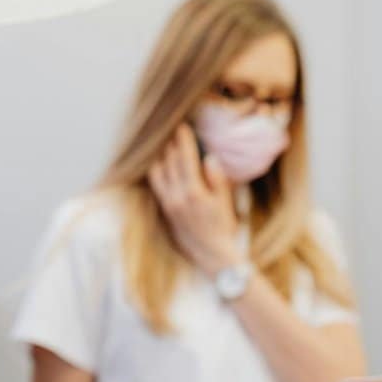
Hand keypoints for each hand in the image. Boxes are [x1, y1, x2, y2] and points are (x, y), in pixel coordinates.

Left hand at [148, 124, 243, 274]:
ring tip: (166, 145)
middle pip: (170, 162)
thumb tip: (210, 157)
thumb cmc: (223, 227)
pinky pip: (156, 184)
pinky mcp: (165, 209)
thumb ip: (217, 179)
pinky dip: (157, 170)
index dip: (184, 141)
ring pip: (159, 172)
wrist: (211, 253)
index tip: (183, 127)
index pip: (186, 159)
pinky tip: (160, 164)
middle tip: (173, 131)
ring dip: (162, 156)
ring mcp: (168, 203)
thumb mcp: (225, 202)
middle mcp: (177, 196)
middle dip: (172, 145)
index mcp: (194, 192)